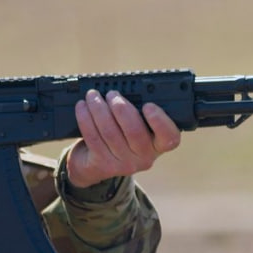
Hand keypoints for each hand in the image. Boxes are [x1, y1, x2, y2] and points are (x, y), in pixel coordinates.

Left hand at [65, 90, 180, 189]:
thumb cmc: (120, 136)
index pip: (170, 137)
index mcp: (158, 144)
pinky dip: (85, 118)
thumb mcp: (136, 125)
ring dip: (98, 108)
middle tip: (111, 94)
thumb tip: (127, 89)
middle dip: (120, 107)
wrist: (95, 163)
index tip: (148, 105)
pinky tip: (82, 107)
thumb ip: (139, 111)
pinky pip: (93, 137)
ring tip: (92, 95)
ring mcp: (123, 163)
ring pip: (110, 132)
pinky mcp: (102, 164)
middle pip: (134, 131)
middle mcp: (144, 157)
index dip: (160, 121)